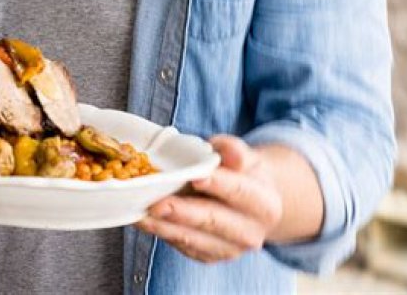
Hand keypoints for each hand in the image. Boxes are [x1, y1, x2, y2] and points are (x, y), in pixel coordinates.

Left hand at [136, 135, 282, 262]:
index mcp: (265, 205)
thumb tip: (228, 152)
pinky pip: (183, 246)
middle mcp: (250, 234)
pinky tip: (145, 221)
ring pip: (193, 239)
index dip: (218, 185)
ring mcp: (229, 250)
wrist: (249, 203)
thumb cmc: (241, 173)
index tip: (195, 177)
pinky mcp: (209, 257)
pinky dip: (163, 233)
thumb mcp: (244, 156)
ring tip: (141, 214)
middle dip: (182, 213)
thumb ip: (234, 151)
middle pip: (213, 221)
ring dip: (164, 227)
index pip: (239, 192)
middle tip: (156, 204)